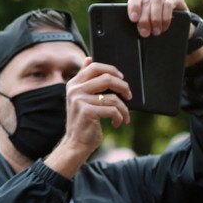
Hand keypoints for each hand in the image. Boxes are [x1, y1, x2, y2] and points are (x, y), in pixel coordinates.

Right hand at [46, 58, 131, 178]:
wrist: (76, 143)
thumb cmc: (83, 120)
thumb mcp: (81, 97)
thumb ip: (85, 79)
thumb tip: (89, 58)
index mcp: (73, 84)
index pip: (95, 67)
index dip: (112, 70)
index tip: (121, 79)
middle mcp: (74, 90)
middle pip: (107, 78)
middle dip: (123, 87)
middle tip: (129, 96)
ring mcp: (79, 101)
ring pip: (113, 97)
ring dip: (124, 108)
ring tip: (124, 115)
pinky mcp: (87, 112)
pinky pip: (112, 110)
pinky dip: (120, 117)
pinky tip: (117, 123)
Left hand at [127, 0, 202, 66]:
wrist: (174, 20)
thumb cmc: (150, 19)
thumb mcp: (142, 17)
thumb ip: (136, 18)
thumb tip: (132, 29)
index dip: (134, 6)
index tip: (133, 19)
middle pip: (146, 0)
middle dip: (144, 19)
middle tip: (145, 33)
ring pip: (157, 1)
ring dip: (155, 18)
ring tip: (155, 32)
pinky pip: (169, 4)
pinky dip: (165, 17)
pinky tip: (164, 27)